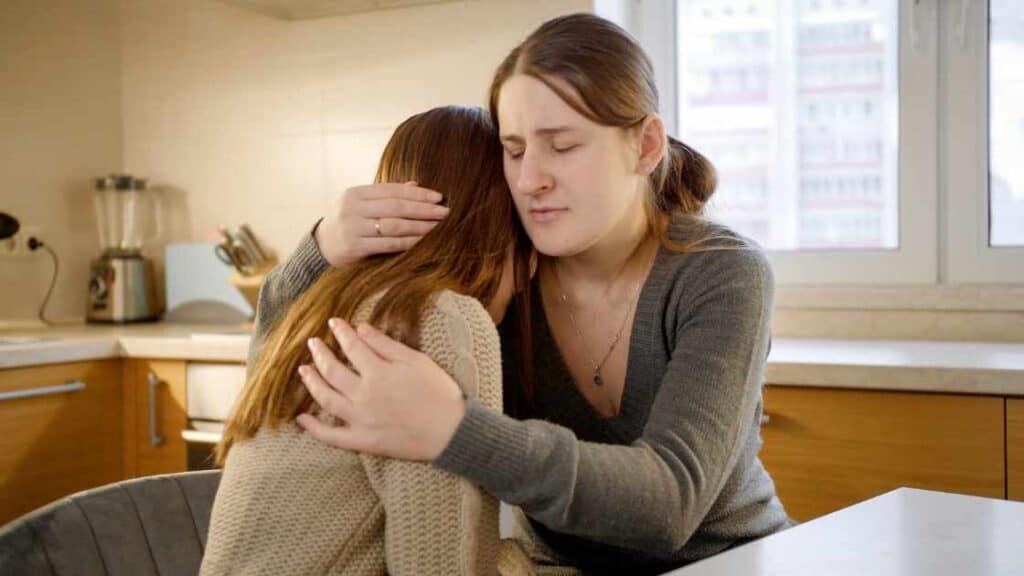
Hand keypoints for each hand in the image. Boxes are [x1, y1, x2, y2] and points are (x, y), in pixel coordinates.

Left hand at [296, 318, 465, 460]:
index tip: (333, 323)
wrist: (451, 432)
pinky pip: (331, 437)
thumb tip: (361, 329)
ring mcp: (361, 420)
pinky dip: (314, 428)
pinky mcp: (363, 441)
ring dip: (312, 383)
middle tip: (313, 343)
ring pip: (326, 399)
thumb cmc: (439, 393)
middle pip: (332, 371)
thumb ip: (386, 344)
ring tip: (303, 370)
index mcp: (378, 373)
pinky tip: (302, 418)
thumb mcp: (416, 361)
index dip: (340, 332)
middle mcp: (364, 395)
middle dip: (320, 354)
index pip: (351, 347)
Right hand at [315, 181, 449, 267]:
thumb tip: (416, 185)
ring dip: (420, 226)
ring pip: (394, 226)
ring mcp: (352, 228)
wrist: (321, 247)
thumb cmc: (349, 223)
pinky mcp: (355, 247)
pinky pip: (388, 244)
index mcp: (355, 193)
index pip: (392, 190)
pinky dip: (409, 242)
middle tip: (445, 212)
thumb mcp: (362, 205)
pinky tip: (424, 241)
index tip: (439, 197)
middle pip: (395, 207)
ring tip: (439, 227)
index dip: (417, 193)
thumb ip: (386, 196)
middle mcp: (352, 208)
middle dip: (424, 209)